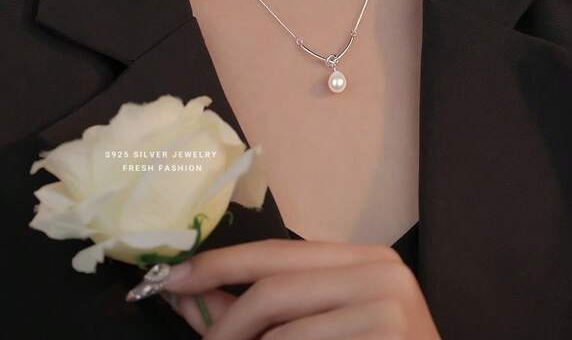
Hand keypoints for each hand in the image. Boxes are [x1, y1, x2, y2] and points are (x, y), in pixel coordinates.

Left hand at [161, 238, 441, 338]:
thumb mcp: (322, 323)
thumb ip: (263, 310)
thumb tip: (193, 296)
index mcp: (365, 258)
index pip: (278, 252)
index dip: (221, 263)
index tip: (173, 277)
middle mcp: (379, 271)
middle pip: (274, 286)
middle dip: (224, 318)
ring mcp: (387, 305)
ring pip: (281, 328)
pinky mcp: (386, 336)